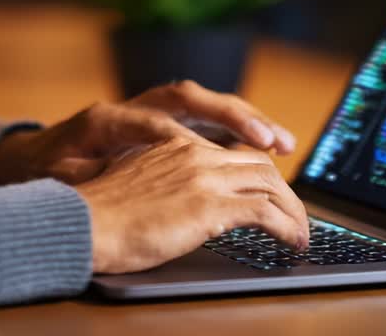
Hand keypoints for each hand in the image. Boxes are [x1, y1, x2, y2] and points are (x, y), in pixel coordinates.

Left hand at [0, 79, 296, 185]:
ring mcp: (156, 113)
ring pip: (208, 106)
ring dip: (246, 121)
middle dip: (232, 116)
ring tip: (282, 143)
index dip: (183, 134)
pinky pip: (211, 121)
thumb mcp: (59, 179)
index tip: (210, 154)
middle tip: (268, 140)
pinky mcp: (169, 126)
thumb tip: (99, 178)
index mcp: (108, 118)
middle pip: (191, 99)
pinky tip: (269, 148)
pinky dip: (239, 132)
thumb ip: (83, 178)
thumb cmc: (48, 170)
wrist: (34, 157)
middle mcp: (138, 107)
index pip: (150, 120)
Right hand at [75, 136, 309, 272]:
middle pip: (258, 163)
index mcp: (174, 145)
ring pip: (270, 183)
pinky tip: (293, 242)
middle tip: (296, 215)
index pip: (231, 150)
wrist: (84, 223)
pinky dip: (287, 227)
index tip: (273, 189)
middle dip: (284, 190)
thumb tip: (176, 201)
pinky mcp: (211, 206)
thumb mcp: (133, 183)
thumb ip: (161, 181)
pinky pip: (266, 212)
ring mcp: (205, 178)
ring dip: (292, 210)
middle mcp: (194, 154)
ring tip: (301, 233)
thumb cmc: (98, 214)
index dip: (259, 169)